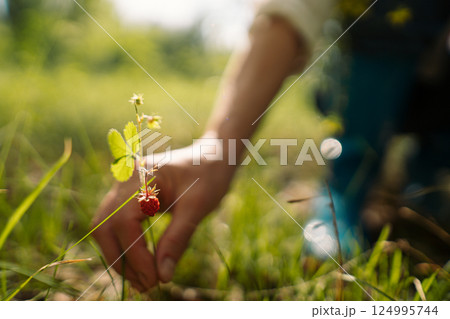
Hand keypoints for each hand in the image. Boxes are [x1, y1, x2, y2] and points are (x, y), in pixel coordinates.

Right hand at [91, 147, 233, 290]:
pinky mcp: (127, 197)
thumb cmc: (209, 176)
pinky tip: (142, 264)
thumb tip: (162, 276)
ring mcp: (123, 187)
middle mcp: (124, 180)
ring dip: (120, 257)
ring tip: (144, 280)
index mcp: (140, 176)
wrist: (212, 156)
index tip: (154, 279)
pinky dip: (125, 247)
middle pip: (104, 227)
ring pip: (105, 228)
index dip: (135, 255)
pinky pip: (115, 225)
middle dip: (121, 260)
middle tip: (146, 285)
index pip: (123, 223)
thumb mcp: (198, 207)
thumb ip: (178, 239)